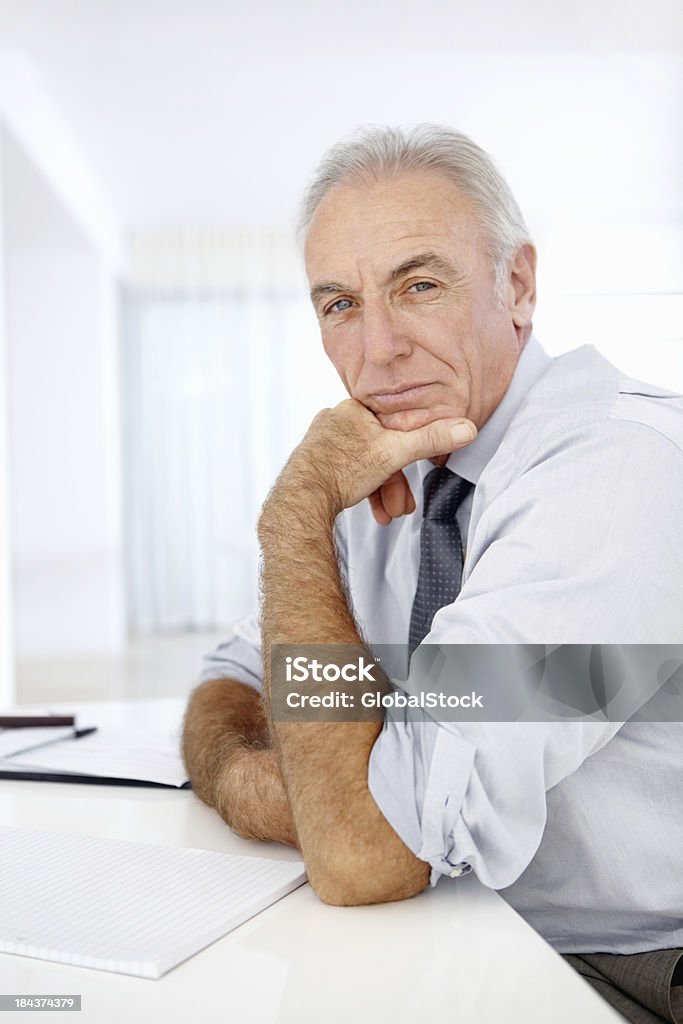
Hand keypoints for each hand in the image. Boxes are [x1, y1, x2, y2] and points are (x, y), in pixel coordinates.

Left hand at [260, 399, 475, 526]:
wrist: (301, 499)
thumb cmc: (343, 471)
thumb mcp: (395, 454)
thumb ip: (431, 440)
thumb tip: (468, 428)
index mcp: (355, 407)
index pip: (393, 423)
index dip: (409, 450)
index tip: (416, 471)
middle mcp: (336, 418)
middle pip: (379, 448)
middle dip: (394, 481)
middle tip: (402, 506)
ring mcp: (322, 439)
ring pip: (363, 462)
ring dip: (379, 490)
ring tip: (387, 513)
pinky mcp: (314, 459)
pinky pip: (346, 470)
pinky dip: (361, 489)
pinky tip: (368, 506)